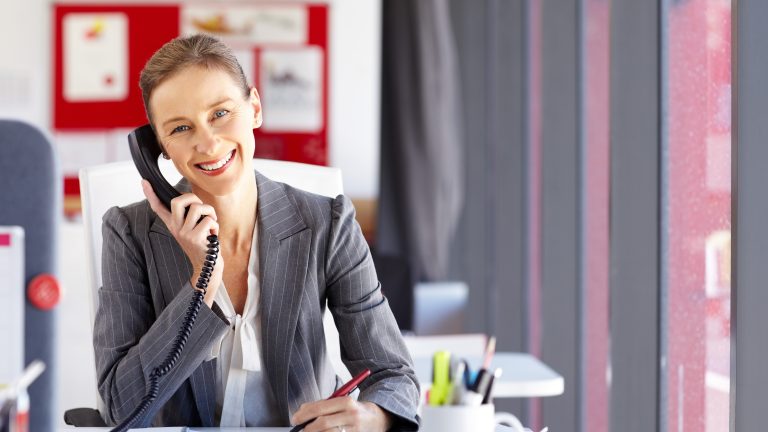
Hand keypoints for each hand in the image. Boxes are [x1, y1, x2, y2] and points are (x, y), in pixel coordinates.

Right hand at [142, 180, 223, 306]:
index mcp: (173, 225)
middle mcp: (176, 228)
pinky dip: (215, 225)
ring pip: (197, 208)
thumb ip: (190, 217)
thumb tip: (193, 201)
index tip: (144, 181)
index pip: (159, 208)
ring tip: (211, 223)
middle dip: (194, 198)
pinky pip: (209, 220)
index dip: (151, 194)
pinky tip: (212, 235)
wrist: (207, 268)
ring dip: (210, 213)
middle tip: (203, 209)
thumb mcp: (192, 230)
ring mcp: (184, 233)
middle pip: (178, 201)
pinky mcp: (195, 238)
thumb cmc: (203, 245)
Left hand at [291, 397, 392, 431]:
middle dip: (307, 427)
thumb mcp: (344, 402)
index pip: (321, 408)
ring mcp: (354, 430)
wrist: (379, 419)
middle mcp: (352, 416)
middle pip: (323, 423)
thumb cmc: (357, 411)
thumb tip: (302, 411)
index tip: (295, 418)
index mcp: (347, 402)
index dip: (304, 414)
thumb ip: (324, 405)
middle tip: (300, 429)